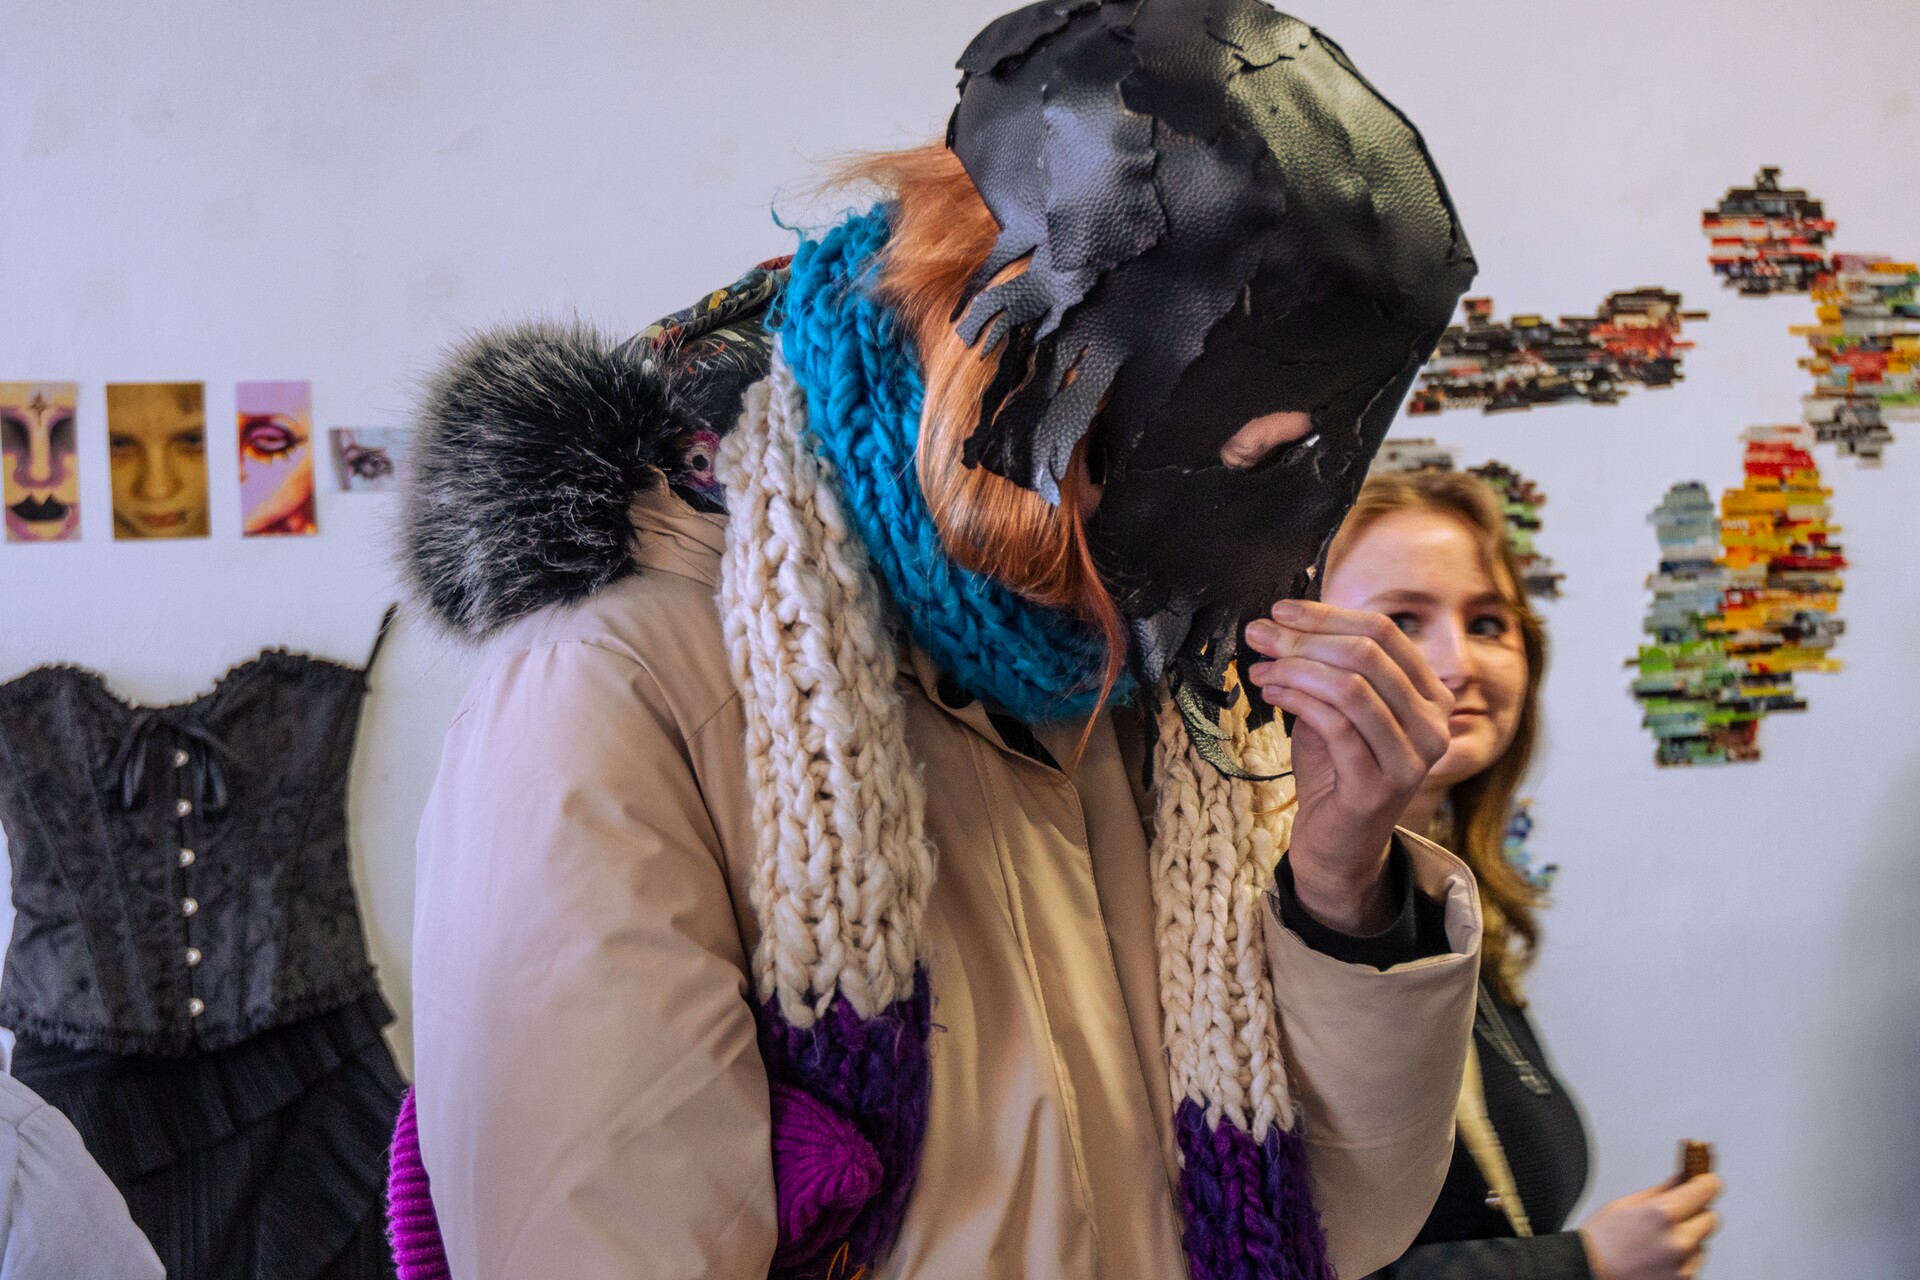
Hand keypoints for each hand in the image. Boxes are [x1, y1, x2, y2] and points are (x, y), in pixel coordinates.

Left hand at [1244, 600, 1452, 933]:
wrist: (1338, 847)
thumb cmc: (1335, 771)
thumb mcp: (1335, 708)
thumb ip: (1323, 666)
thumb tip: (1278, 621)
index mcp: (1429, 695)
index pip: (1384, 631)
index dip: (1327, 614)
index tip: (1280, 611)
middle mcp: (1433, 724)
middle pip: (1367, 654)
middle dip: (1304, 638)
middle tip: (1259, 635)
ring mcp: (1412, 758)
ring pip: (1351, 687)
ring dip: (1294, 668)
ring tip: (1259, 669)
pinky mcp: (1379, 786)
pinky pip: (1335, 725)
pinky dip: (1296, 699)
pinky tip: (1270, 694)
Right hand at [1579, 1174, 1722, 1279]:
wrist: (1590, 1272)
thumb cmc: (1601, 1240)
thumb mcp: (1626, 1204)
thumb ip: (1662, 1191)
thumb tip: (1683, 1179)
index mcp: (1662, 1213)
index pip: (1706, 1190)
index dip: (1707, 1182)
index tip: (1706, 1180)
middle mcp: (1678, 1240)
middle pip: (1711, 1217)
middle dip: (1697, 1212)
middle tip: (1677, 1213)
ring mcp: (1683, 1265)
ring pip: (1703, 1242)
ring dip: (1689, 1238)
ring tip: (1658, 1242)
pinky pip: (1695, 1262)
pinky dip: (1683, 1258)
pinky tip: (1659, 1257)